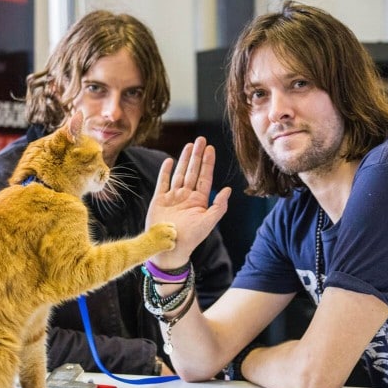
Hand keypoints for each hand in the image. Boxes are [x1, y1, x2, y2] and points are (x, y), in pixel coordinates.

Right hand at [146, 137, 230, 267]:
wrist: (169, 248)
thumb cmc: (191, 238)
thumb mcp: (208, 222)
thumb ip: (219, 206)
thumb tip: (228, 190)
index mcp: (199, 200)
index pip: (204, 177)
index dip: (208, 162)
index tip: (211, 148)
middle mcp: (186, 196)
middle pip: (192, 171)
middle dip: (197, 155)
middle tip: (201, 139)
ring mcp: (173, 197)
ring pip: (179, 174)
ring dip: (184, 159)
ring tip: (189, 145)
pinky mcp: (160, 200)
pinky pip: (163, 182)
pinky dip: (166, 171)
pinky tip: (170, 160)